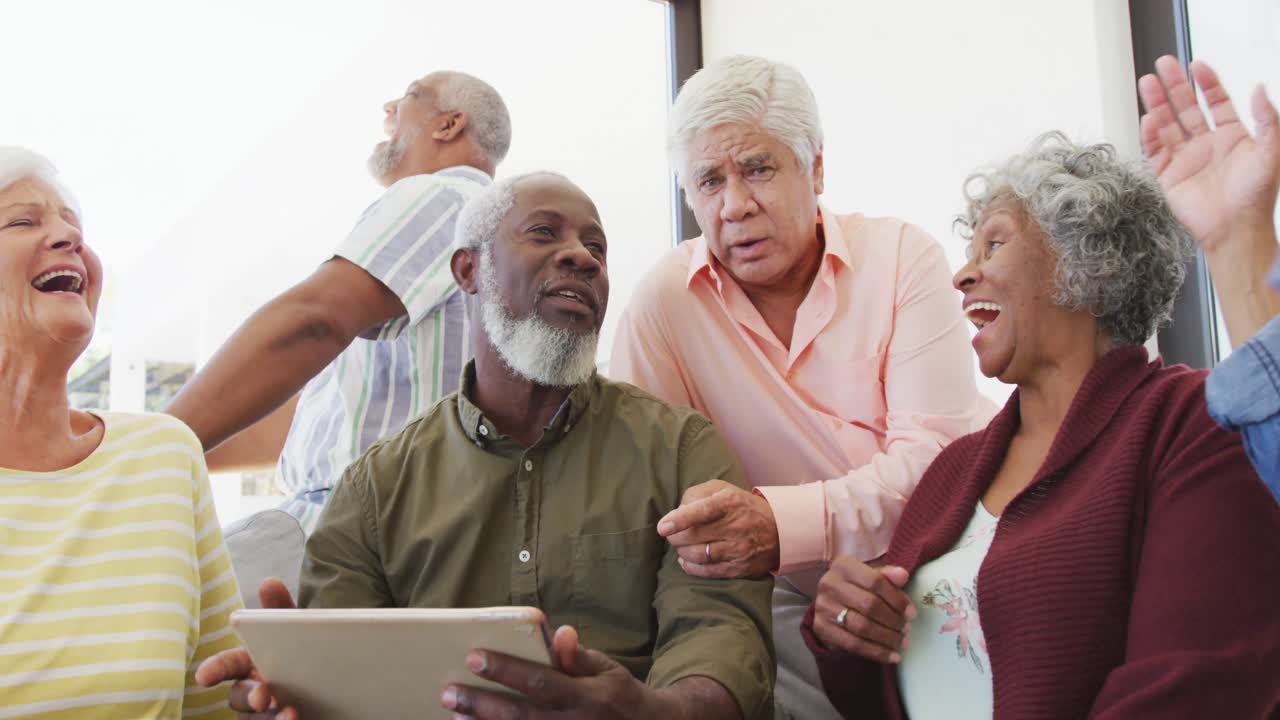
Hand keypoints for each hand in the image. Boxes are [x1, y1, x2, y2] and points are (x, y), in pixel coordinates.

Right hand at [195, 578, 298, 719]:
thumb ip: (283, 610)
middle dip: (248, 696)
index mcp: (252, 662)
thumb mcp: (300, 629)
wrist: (343, 679)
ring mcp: (266, 713)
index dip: (214, 669)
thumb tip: (268, 581)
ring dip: (269, 717)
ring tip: (290, 713)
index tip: (204, 677)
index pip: (227, 666)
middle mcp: (254, 689)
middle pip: (239, 696)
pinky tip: (296, 718)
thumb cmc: (308, 652)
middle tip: (263, 697)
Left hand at [441, 625, 658, 718]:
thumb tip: (559, 632)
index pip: (541, 682)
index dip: (507, 670)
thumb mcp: (608, 671)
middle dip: (482, 704)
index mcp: (588, 697)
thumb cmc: (620, 696)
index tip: (474, 656)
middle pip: (521, 717)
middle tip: (448, 691)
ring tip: (454, 714)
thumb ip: (579, 656)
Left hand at [656, 480, 779, 578]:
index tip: (662, 527)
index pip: (701, 511)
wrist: (780, 530)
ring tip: (681, 545)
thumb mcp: (723, 490)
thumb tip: (677, 510)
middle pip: (694, 536)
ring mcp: (738, 549)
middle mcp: (735, 526)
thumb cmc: (742, 507)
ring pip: (698, 555)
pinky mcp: (739, 568)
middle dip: (675, 536)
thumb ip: (697, 494)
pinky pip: (707, 571)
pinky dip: (690, 566)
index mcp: (730, 503)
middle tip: (672, 533)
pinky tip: (686, 559)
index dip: (679, 519)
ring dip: (681, 551)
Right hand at [811, 557, 915, 664]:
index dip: (897, 599)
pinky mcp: (821, 628)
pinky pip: (853, 644)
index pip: (875, 582)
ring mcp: (823, 607)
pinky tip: (892, 656)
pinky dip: (876, 652)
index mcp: (843, 566)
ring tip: (902, 643)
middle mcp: (829, 584)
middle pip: (869, 605)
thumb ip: (887, 576)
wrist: (829, 600)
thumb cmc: (856, 586)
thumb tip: (903, 575)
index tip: (912, 614)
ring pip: (862, 627)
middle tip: (907, 629)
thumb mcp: (870, 575)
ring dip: (887, 638)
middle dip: (893, 620)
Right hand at [1138, 55, 1279, 251]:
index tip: (1198, 65)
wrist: (1235, 230)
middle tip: (1164, 64)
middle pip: (1186, 108)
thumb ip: (1267, 118)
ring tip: (1147, 83)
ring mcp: (1186, 159)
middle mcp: (1206, 145)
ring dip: (1157, 103)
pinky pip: (1155, 150)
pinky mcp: (1169, 176)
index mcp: (1232, 137)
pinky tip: (1150, 118)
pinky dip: (1150, 134)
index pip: (1216, 102)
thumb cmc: (1256, 197)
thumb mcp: (1272, 152)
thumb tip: (1260, 88)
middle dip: (1175, 85)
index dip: (1207, 83)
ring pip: (1167, 125)